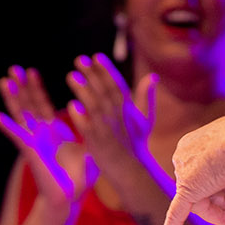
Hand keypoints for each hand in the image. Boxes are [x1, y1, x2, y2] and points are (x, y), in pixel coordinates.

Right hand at [0, 66, 93, 211]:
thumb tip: (103, 119)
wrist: (71, 197)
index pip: (42, 104)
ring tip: (4, 81)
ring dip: (12, 98)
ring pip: (21, 116)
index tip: (31, 71)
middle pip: (28, 105)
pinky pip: (18, 137)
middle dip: (21, 87)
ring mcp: (34, 141)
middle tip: (14, 68)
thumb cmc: (80, 176)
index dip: (36, 88)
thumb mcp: (89, 146)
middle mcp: (40, 134)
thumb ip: (91, 130)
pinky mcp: (32, 152)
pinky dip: (7, 127)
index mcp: (52, 131)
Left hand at [65, 54, 153, 173]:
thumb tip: (153, 76)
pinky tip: (72, 106)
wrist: (130, 168)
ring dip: (84, 91)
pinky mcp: (97, 142)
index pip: (117, 85)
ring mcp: (107, 129)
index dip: (107, 70)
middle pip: (105, 92)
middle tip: (80, 60)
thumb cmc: (135, 142)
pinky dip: (81, 117)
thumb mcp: (144, 118)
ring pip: (95, 106)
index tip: (97, 56)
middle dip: (93, 75)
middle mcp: (118, 117)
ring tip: (71, 76)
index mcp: (128, 109)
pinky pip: (88, 128)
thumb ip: (145, 96)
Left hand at [157, 116, 224, 224]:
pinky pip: (176, 214)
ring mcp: (184, 174)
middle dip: (224, 200)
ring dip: (219, 212)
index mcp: (194, 144)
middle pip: (203, 187)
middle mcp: (185, 157)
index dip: (224, 187)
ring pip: (200, 201)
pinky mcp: (186, 191)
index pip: (205, 172)